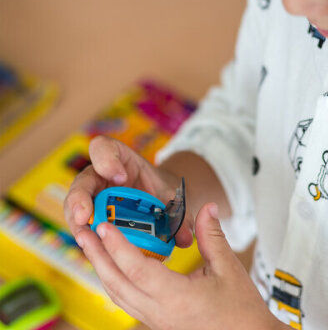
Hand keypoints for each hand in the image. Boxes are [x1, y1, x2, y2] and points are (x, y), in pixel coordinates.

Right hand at [64, 135, 193, 247]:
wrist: (158, 206)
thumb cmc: (162, 194)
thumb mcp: (172, 198)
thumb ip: (179, 214)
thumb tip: (185, 238)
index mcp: (121, 160)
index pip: (104, 148)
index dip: (106, 159)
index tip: (120, 176)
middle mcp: (102, 176)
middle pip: (83, 180)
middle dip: (80, 197)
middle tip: (85, 215)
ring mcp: (93, 197)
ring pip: (75, 204)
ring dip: (76, 220)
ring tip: (84, 236)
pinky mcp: (92, 217)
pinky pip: (81, 225)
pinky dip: (84, 235)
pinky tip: (89, 246)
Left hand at [74, 202, 286, 329]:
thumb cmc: (240, 309)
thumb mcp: (229, 267)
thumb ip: (212, 235)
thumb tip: (207, 207)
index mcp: (177, 298)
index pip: (137, 269)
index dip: (118, 245)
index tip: (104, 225)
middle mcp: (159, 312)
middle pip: (117, 283)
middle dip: (97, 256)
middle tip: (83, 232)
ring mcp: (155, 320)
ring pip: (117, 294)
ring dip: (102, 268)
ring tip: (91, 246)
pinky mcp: (157, 321)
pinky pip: (126, 300)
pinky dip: (114, 280)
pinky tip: (112, 265)